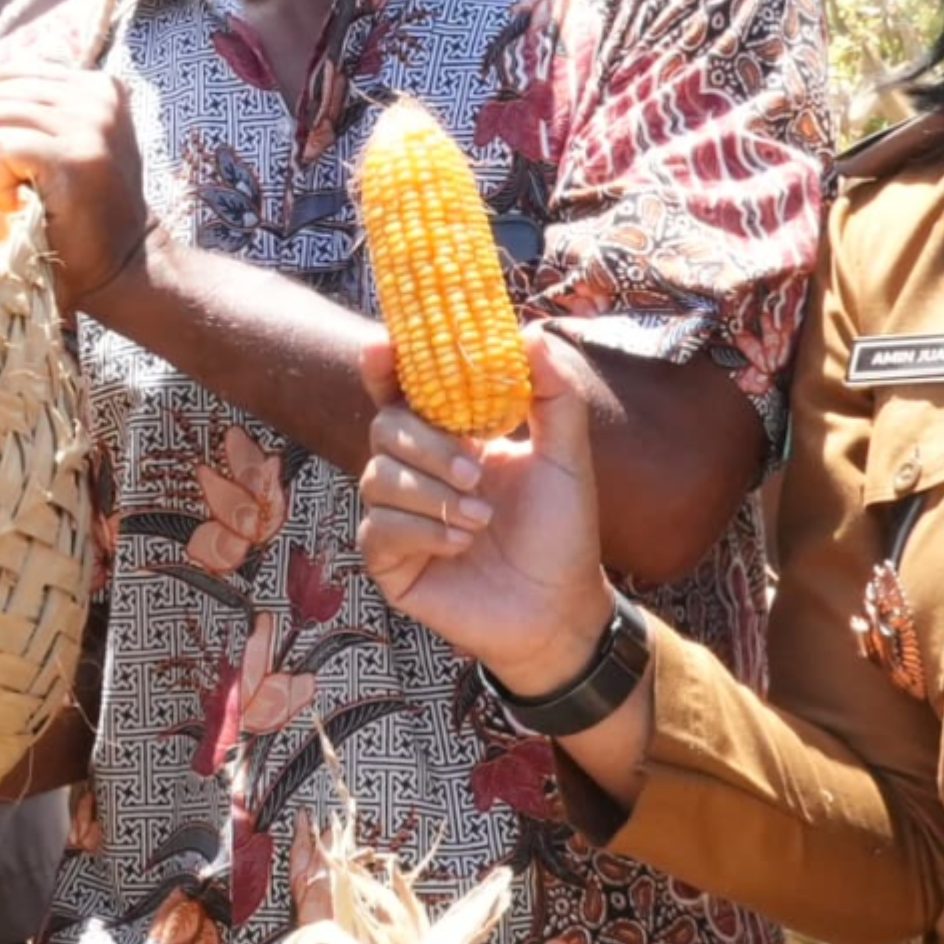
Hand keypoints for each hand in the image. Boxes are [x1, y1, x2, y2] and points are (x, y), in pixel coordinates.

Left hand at [0, 47, 143, 312]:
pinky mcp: (74, 155)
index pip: (11, 74)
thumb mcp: (72, 144)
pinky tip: (19, 205)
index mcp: (98, 86)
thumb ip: (39, 111)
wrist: (123, 264)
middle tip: (13, 185)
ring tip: (17, 195)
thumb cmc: (86, 211)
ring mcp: (90, 124)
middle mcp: (97, 96)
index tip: (21, 162)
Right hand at [351, 378, 626, 711]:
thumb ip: (554, 394)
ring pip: (377, 477)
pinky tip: (462, 545)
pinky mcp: (390, 561)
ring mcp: (399, 516)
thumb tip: (531, 334)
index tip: (385, 345)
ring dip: (432, 493)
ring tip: (481, 519)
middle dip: (427, 443)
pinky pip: (379, 528)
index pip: (405, 391)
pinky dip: (424, 531)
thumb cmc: (561, 534)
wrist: (558, 609)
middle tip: (475, 472)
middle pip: (385, 427)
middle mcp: (418, 471)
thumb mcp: (566, 457)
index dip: (387, 366)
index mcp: (453, 438)